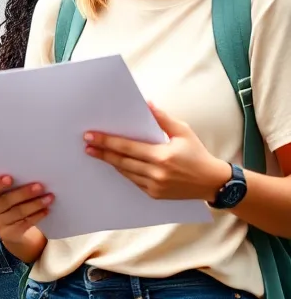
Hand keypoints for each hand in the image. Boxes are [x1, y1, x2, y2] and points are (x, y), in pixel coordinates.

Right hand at [0, 175, 50, 261]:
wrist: (12, 230)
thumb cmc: (10, 206)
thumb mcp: (6, 196)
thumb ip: (11, 188)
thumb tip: (30, 177)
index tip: (10, 177)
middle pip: (6, 201)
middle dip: (24, 193)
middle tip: (40, 186)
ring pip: (18, 212)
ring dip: (35, 204)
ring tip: (49, 198)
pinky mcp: (11, 234)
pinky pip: (26, 223)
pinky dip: (37, 216)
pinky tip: (46, 210)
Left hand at [85, 102, 232, 201]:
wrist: (212, 182)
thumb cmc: (197, 153)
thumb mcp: (183, 131)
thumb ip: (163, 118)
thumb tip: (147, 104)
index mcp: (162, 156)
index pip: (127, 147)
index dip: (107, 141)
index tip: (90, 136)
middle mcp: (156, 173)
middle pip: (121, 161)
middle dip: (102, 151)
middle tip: (86, 144)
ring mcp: (155, 186)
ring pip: (125, 172)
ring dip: (109, 162)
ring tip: (95, 152)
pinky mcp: (154, 194)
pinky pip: (133, 181)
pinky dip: (123, 171)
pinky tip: (114, 163)